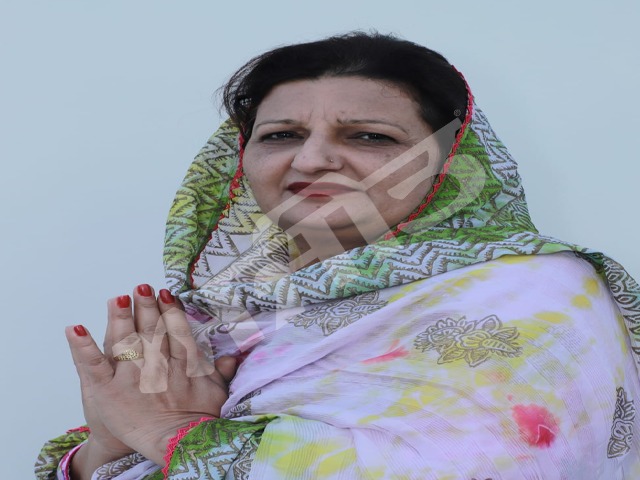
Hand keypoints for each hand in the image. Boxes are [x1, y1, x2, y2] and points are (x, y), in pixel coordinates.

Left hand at [66, 285, 236, 467]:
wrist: (177, 446)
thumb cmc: (199, 419)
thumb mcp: (216, 392)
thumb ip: (221, 370)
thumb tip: (232, 355)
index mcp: (183, 362)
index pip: (174, 330)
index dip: (170, 310)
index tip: (166, 294)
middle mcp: (158, 366)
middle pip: (150, 331)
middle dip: (145, 307)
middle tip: (142, 287)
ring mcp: (132, 377)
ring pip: (125, 341)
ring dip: (119, 318)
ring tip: (117, 298)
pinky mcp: (108, 391)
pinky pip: (94, 365)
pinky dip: (83, 347)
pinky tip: (74, 329)